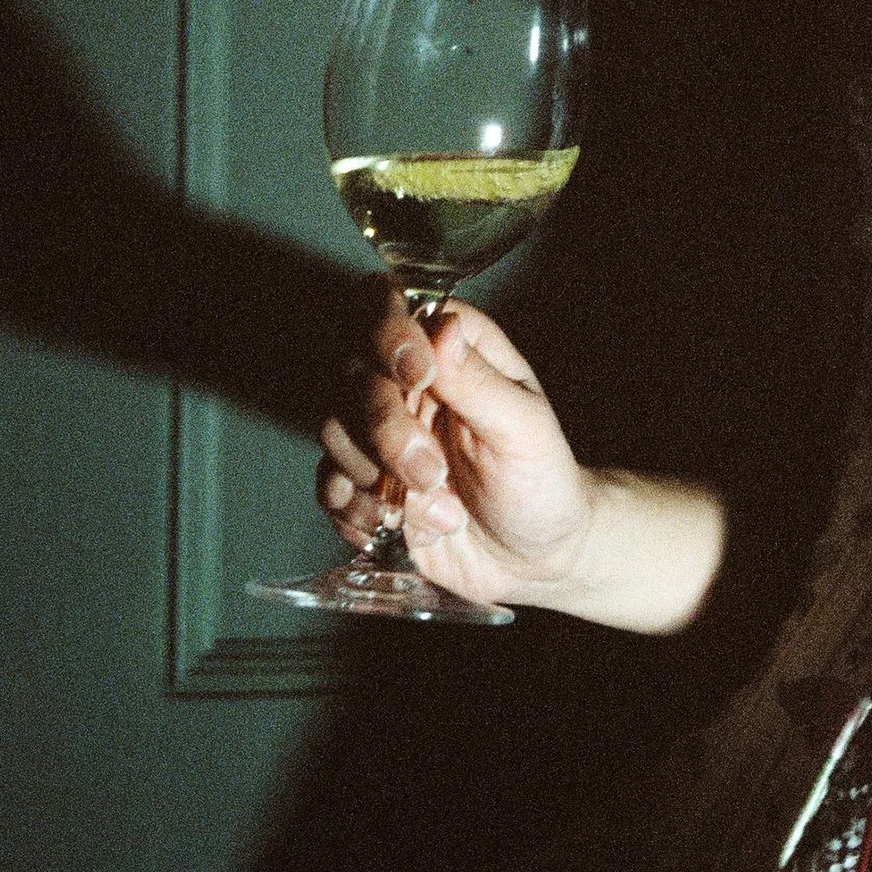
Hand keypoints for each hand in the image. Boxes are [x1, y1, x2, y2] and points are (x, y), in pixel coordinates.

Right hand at [318, 287, 593, 612]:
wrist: (532, 560)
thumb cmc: (542, 483)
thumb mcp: (524, 431)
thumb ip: (479, 382)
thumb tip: (442, 327)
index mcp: (456, 354)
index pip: (399, 311)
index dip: (392, 335)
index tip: (418, 376)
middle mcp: (412, 386)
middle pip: (356, 375)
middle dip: (386, 430)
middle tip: (432, 472)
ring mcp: (384, 435)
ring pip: (335, 430)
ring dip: (374, 478)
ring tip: (438, 509)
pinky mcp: (366, 484)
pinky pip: (329, 485)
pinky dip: (355, 512)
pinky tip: (399, 528)